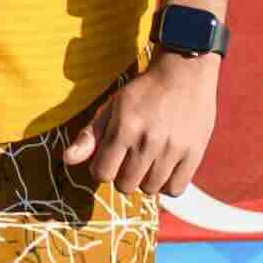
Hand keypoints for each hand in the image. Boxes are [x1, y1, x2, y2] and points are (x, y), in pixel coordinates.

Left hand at [59, 46, 219, 199]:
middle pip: (125, 185)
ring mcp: (174, 149)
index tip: (109, 159)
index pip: (102, 173)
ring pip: (150, 189)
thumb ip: (90, 135)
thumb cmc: (143, 92)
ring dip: (145, 180)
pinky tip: (164, 169)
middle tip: (129, 160)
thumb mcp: (111, 107)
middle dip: (122, 176)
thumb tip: (67, 160)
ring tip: (148, 162)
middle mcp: (149, 141)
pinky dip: (167, 185)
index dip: (102, 169)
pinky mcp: (194, 154)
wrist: (184, 73)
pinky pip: (175, 189)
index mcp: (124, 128)